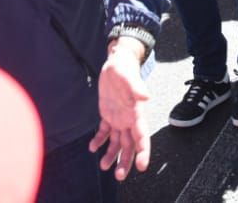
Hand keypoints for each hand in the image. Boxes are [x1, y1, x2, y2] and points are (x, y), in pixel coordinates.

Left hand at [90, 37, 150, 180]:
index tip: (142, 166)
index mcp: (136, 112)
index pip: (142, 136)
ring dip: (112, 155)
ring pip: (117, 142)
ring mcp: (119, 118)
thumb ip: (136, 87)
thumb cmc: (124, 67)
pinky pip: (105, 132)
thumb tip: (145, 97)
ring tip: (103, 166)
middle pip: (129, 145)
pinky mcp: (108, 114)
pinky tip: (92, 148)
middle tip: (120, 176)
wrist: (116, 62)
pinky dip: (99, 140)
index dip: (143, 151)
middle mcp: (129, 119)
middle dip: (126, 161)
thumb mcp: (128, 75)